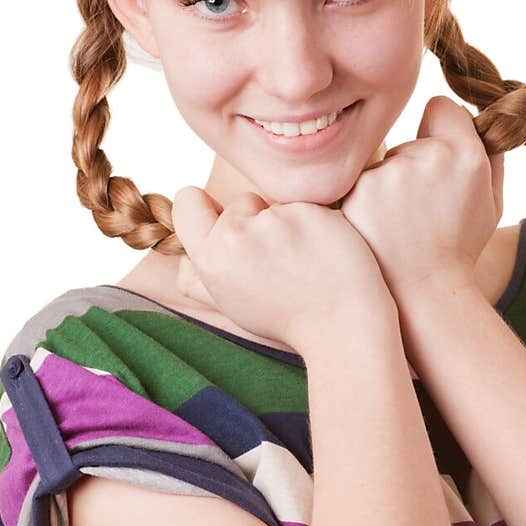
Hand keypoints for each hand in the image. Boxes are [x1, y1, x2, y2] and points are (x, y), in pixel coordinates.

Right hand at [171, 187, 390, 351]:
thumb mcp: (229, 304)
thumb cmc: (286, 318)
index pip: (187, 200)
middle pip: (240, 201)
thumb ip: (198, 276)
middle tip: (277, 259)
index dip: (203, 206)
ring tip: (304, 261)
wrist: (341, 325)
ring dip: (288, 223)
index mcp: (211, 258)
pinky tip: (324, 252)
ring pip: (277, 205)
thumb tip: (183, 256)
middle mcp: (237, 235)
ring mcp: (277, 220)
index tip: (222, 219)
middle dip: (255, 219)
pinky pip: (306, 206)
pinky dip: (314, 223)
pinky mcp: (311, 211)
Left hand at [339, 96, 504, 307]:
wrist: (421, 294)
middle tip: (421, 210)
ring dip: (388, 185)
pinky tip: (378, 230)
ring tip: (400, 226)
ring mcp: (386, 174)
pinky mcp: (355, 192)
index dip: (441, 127)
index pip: (442, 107)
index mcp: (465, 156)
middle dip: (414, 165)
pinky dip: (365, 200)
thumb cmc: (458, 250)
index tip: (439, 150)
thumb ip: (491, 156)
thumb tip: (477, 118)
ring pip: (382, 163)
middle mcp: (425, 158)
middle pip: (411, 140)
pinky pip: (359, 181)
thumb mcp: (492, 204)